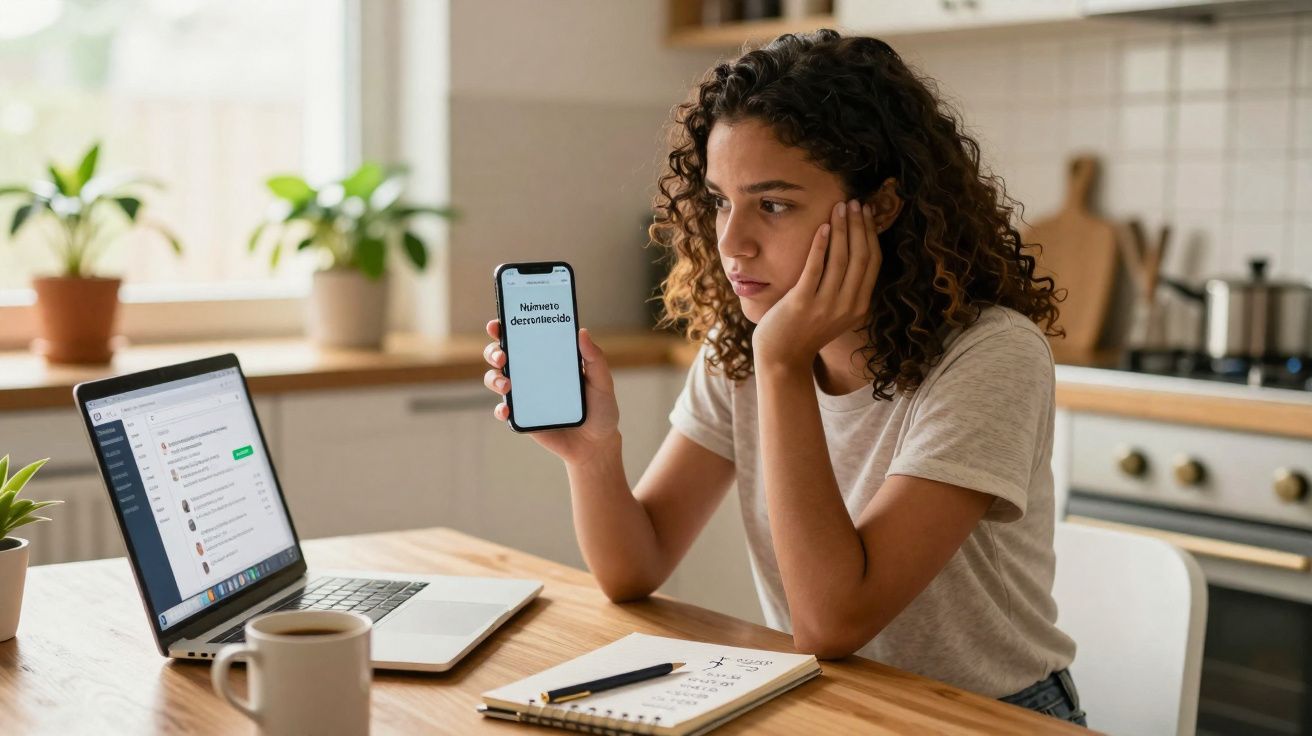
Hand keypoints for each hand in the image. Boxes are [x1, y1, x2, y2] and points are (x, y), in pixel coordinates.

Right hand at [482, 320, 621, 465]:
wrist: (597, 444)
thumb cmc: (601, 409)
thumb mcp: (602, 382)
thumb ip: (595, 359)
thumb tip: (582, 332)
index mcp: (549, 358)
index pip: (524, 337)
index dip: (507, 328)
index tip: (498, 324)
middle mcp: (532, 373)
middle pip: (502, 356)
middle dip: (494, 351)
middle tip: (502, 356)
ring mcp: (525, 395)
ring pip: (496, 380)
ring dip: (494, 379)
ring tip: (506, 385)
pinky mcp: (522, 417)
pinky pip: (503, 410)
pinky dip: (500, 409)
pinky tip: (507, 410)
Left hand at [751, 199, 881, 370]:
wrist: (782, 357)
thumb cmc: (805, 330)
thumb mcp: (835, 311)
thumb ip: (847, 289)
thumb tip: (852, 252)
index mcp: (859, 306)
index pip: (873, 262)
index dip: (871, 234)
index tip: (865, 213)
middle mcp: (847, 306)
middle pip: (861, 256)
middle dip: (859, 225)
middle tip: (853, 203)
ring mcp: (826, 306)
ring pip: (841, 259)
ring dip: (842, 229)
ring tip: (839, 208)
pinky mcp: (803, 303)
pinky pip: (815, 268)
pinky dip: (821, 245)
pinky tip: (822, 227)